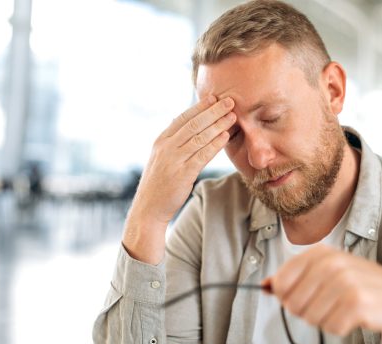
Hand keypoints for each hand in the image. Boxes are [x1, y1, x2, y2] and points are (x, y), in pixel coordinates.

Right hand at [123, 96, 235, 262]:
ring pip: (199, 137)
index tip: (214, 97)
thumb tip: (191, 131)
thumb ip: (175, 144)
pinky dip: (214, 144)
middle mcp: (166, 147)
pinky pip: (202, 155)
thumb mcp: (162, 159)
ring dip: (218, 125)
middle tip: (229, 101)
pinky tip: (225, 137)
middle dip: (213, 111)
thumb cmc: (159, 184)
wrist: (148, 209)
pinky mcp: (182, 173)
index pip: (183, 118)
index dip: (200, 106)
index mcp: (161, 141)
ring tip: (233, 116)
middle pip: (193, 124)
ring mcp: (173, 159)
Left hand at [263, 245, 381, 343]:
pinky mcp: (358, 303)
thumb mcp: (324, 273)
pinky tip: (353, 316)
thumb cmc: (356, 285)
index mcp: (320, 253)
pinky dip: (339, 327)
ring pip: (311, 317)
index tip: (301, 297)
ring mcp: (346, 282)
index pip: (281, 282)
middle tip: (327, 304)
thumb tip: (264, 285)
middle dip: (306, 311)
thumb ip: (293, 278)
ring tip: (342, 308)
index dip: (287, 296)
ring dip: (324, 320)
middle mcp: (332, 263)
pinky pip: (331, 327)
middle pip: (293, 303)